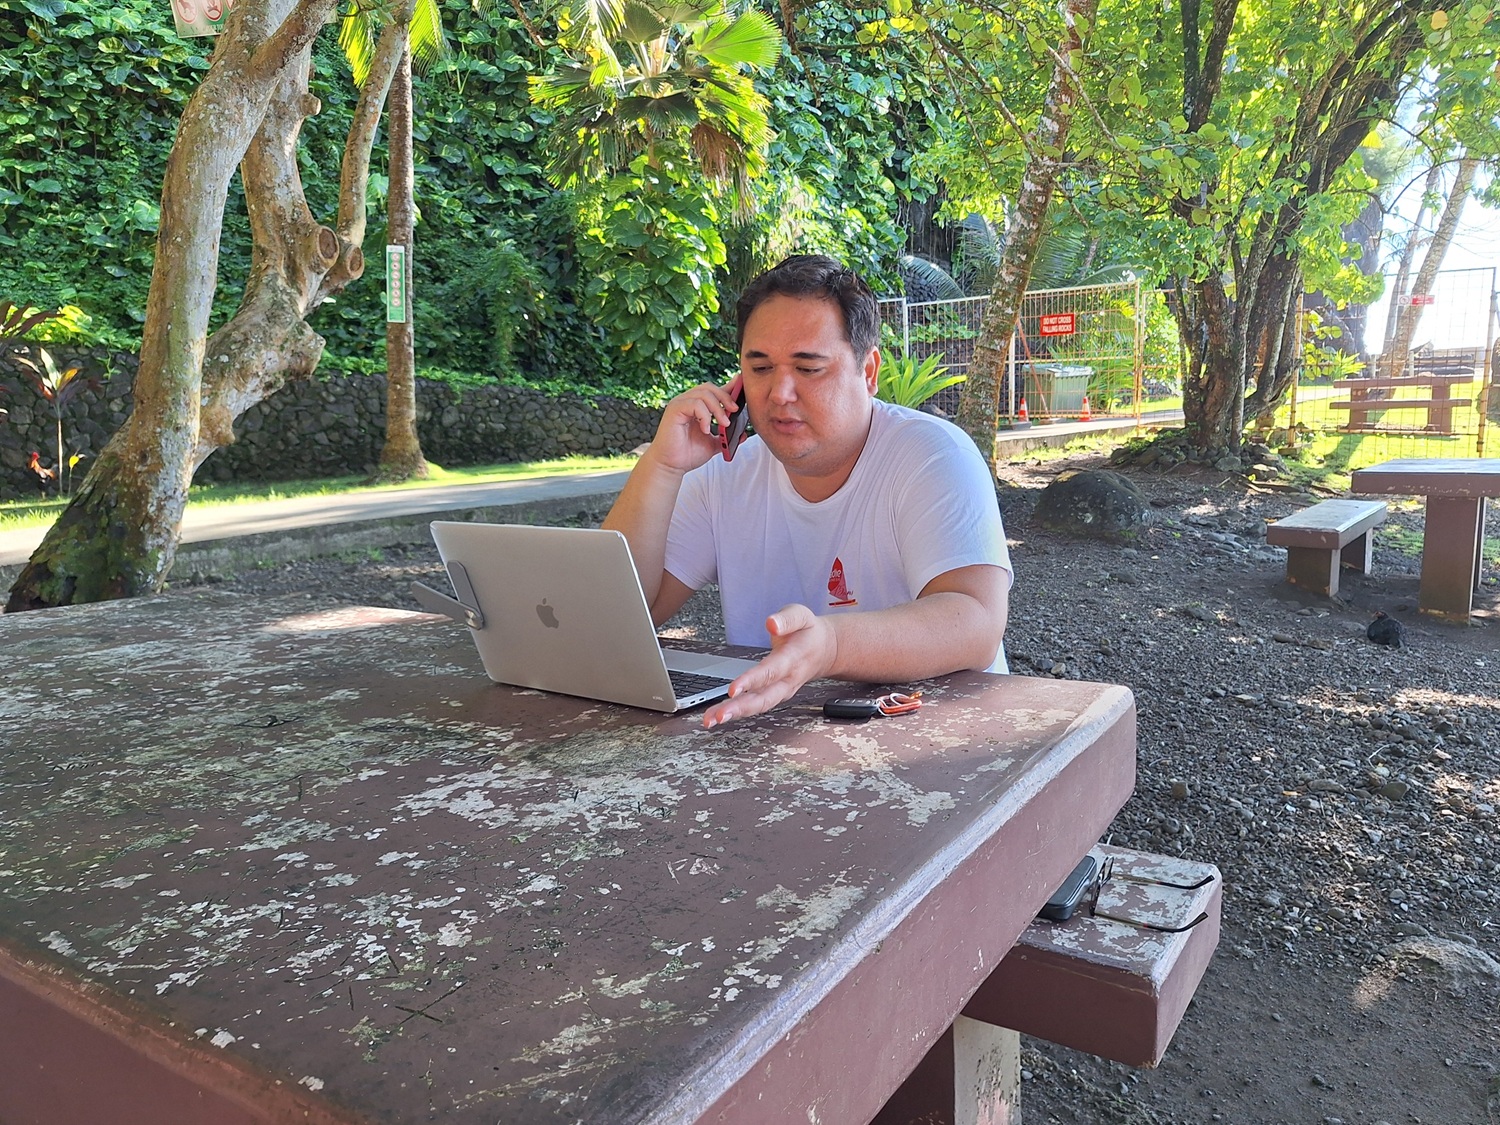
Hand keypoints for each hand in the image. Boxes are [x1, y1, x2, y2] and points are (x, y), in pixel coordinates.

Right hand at [646, 379, 742, 474]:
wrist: (672, 466)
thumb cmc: (688, 454)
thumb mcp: (714, 443)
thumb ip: (726, 436)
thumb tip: (744, 433)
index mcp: (696, 407)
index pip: (713, 391)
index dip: (728, 387)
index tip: (741, 389)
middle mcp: (687, 402)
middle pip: (709, 388)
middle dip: (725, 397)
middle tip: (735, 410)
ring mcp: (679, 404)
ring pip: (704, 393)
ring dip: (718, 408)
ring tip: (724, 424)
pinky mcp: (674, 409)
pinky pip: (695, 404)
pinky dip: (704, 416)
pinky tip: (705, 429)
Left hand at [703, 604, 835, 726]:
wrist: (825, 649)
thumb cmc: (808, 632)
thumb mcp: (801, 615)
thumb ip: (787, 619)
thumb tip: (771, 623)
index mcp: (793, 659)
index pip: (771, 672)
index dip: (751, 682)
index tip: (732, 690)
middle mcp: (788, 680)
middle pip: (764, 698)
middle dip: (740, 709)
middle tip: (718, 717)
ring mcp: (782, 690)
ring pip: (759, 706)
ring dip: (735, 714)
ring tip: (711, 720)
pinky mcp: (775, 695)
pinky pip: (757, 706)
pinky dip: (737, 712)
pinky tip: (718, 715)